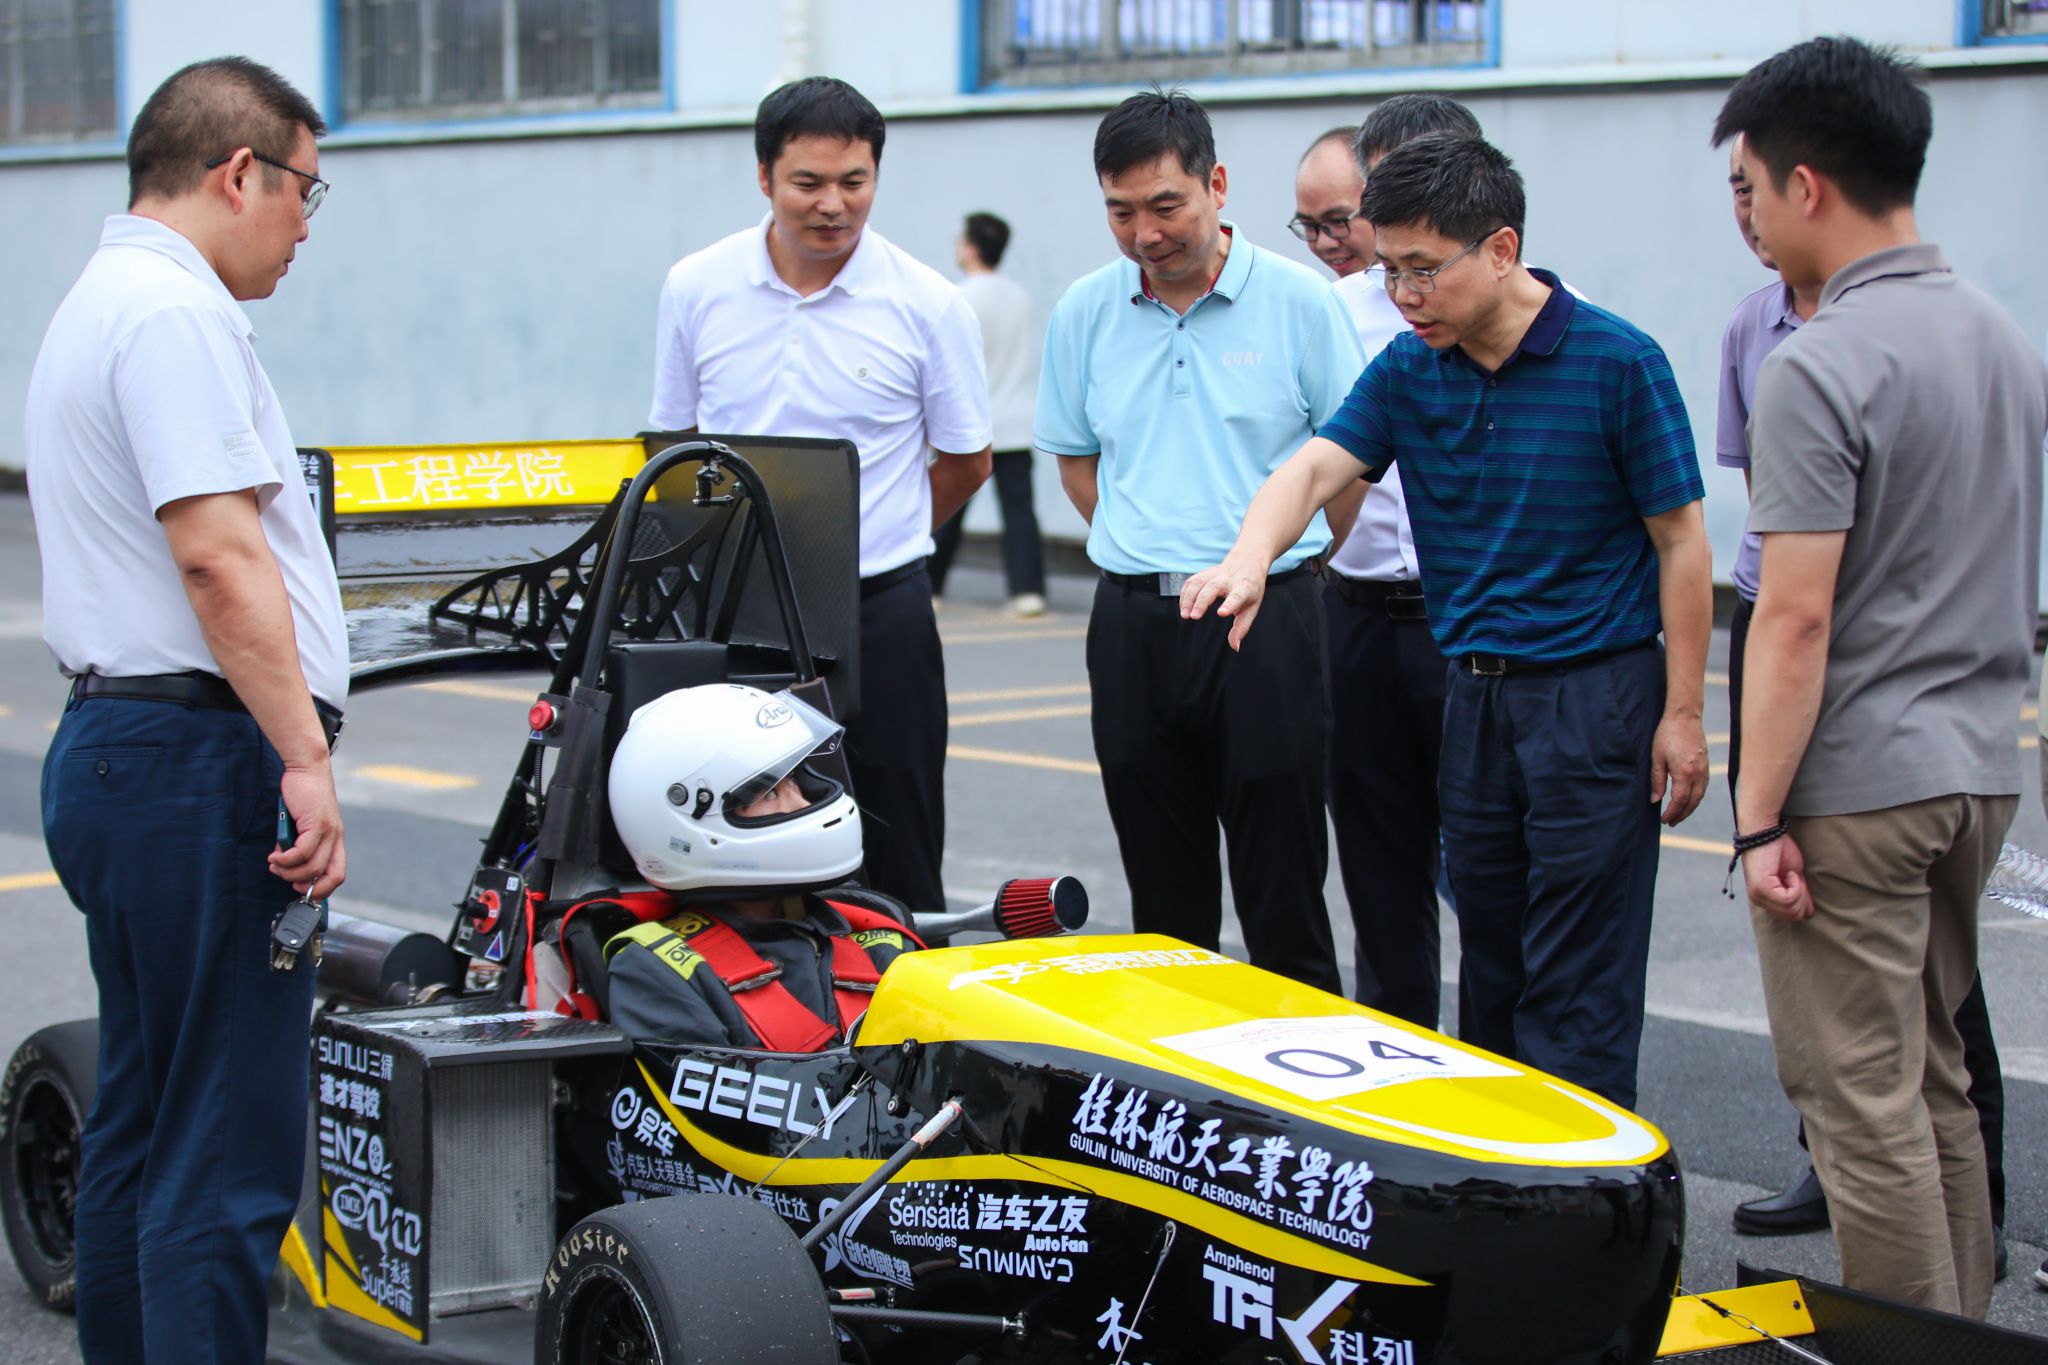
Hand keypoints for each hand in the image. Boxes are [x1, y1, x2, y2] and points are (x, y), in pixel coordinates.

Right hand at [270, 759, 346, 900]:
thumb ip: (298, 842)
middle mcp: (335, 838)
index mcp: (334, 840)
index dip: (320, 889)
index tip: (298, 888)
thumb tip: (286, 863)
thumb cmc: (302, 795)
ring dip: (289, 872)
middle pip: (332, 876)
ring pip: (313, 867)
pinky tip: (275, 856)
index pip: (337, 875)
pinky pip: (303, 851)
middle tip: (285, 878)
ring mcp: (329, 831)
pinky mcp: (317, 823)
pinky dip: (286, 859)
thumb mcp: (301, 824)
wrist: (307, 767)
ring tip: (275, 864)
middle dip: (307, 886)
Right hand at [1179, 555, 1268, 651]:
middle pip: (1213, 587)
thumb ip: (1242, 627)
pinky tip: (1183, 606)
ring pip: (1198, 582)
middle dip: (1202, 601)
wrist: (1248, 561)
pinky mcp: (1205, 572)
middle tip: (1193, 617)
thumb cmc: (1251, 588)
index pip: (1237, 596)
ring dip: (1189, 598)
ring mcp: (1215, 573)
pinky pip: (1191, 581)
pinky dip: (1185, 593)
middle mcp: (1229, 579)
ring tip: (1184, 615)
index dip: (1230, 604)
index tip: (1222, 613)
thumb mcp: (1252, 608)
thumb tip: (1235, 646)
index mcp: (1245, 588)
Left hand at [1649, 711, 1707, 825]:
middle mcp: (1698, 773)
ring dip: (1690, 807)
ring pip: (1700, 795)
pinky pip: (1703, 786)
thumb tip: (1655, 800)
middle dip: (1682, 814)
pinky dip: (1697, 797)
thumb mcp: (1656, 758)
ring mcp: (1705, 769)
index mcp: (1684, 773)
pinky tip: (1689, 799)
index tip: (1664, 820)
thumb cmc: (1667, 735)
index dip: (1672, 813)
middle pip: (1693, 802)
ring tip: (1679, 814)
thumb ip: (1657, 780)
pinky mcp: (1706, 764)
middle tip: (1671, 822)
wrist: (1684, 716)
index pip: (1680, 801)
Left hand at [1742, 832, 1810, 922]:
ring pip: (1792, 910)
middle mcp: (1758, 899)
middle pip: (1793, 916)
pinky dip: (1796, 886)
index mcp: (1764, 898)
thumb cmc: (1778, 848)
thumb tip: (1809, 913)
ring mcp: (1758, 895)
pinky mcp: (1761, 888)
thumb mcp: (1793, 875)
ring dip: (1799, 891)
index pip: (1790, 916)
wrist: (1764, 830)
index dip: (1802, 901)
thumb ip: (1799, 894)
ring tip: (1790, 874)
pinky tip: (1788, 873)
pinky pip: (1789, 899)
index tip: (1799, 882)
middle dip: (1802, 898)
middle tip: (1796, 877)